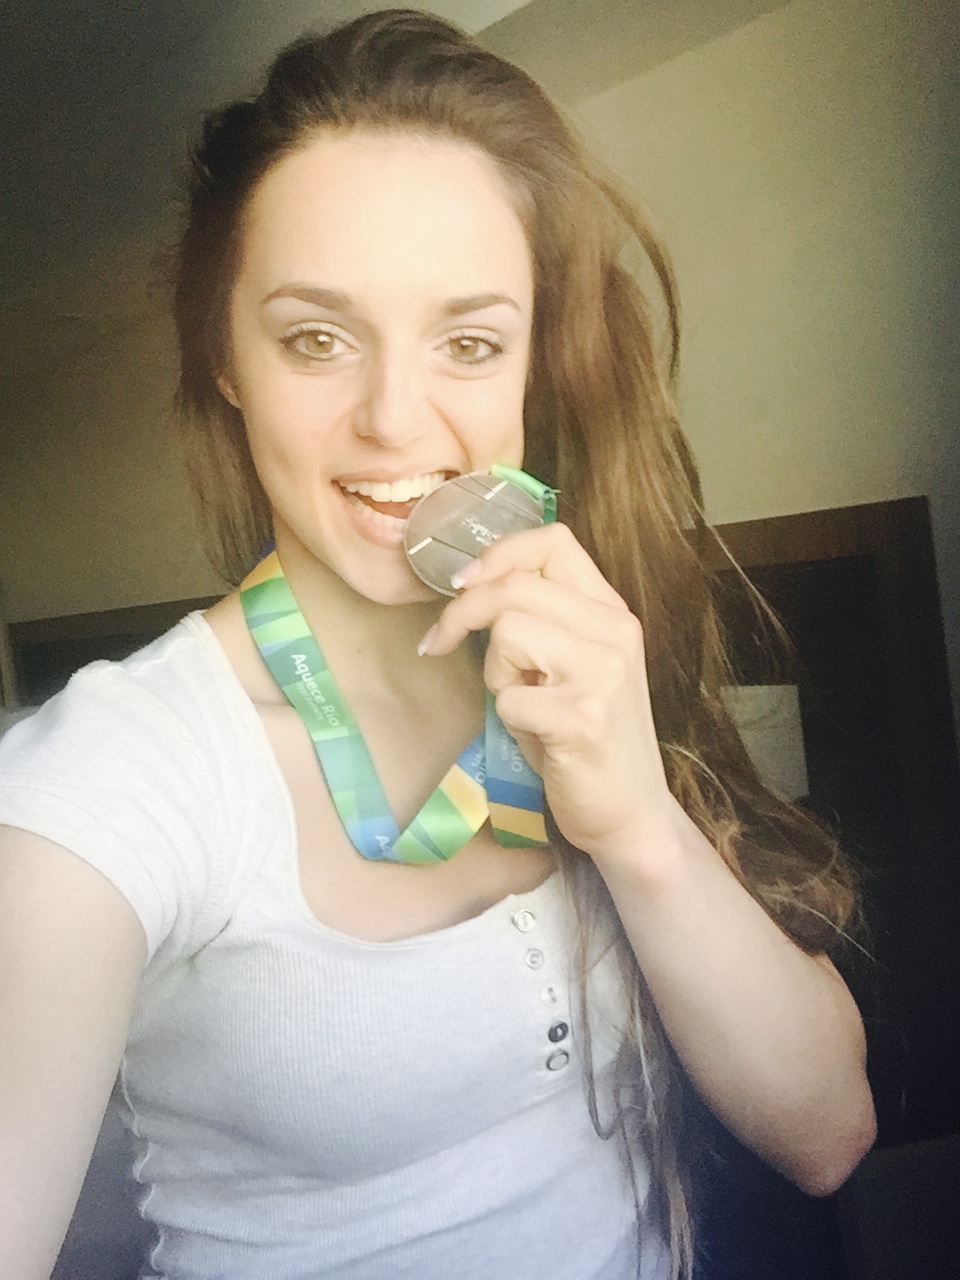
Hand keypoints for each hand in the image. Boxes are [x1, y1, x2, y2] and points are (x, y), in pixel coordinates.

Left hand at [419, 524, 674, 861]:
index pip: (554, 541)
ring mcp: (604, 673)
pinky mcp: (583, 718)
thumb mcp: (570, 666)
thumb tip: (468, 587)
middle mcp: (616, 632)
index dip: (497, 554)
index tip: (462, 584)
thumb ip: (540, 621)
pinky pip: (508, 697)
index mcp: (612, 612)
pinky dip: (507, 718)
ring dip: (495, 672)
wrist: (630, 815)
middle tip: (439, 644)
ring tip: (522, 702)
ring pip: (509, 632)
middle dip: (462, 613)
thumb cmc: (584, 741)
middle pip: (516, 585)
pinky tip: (535, 737)